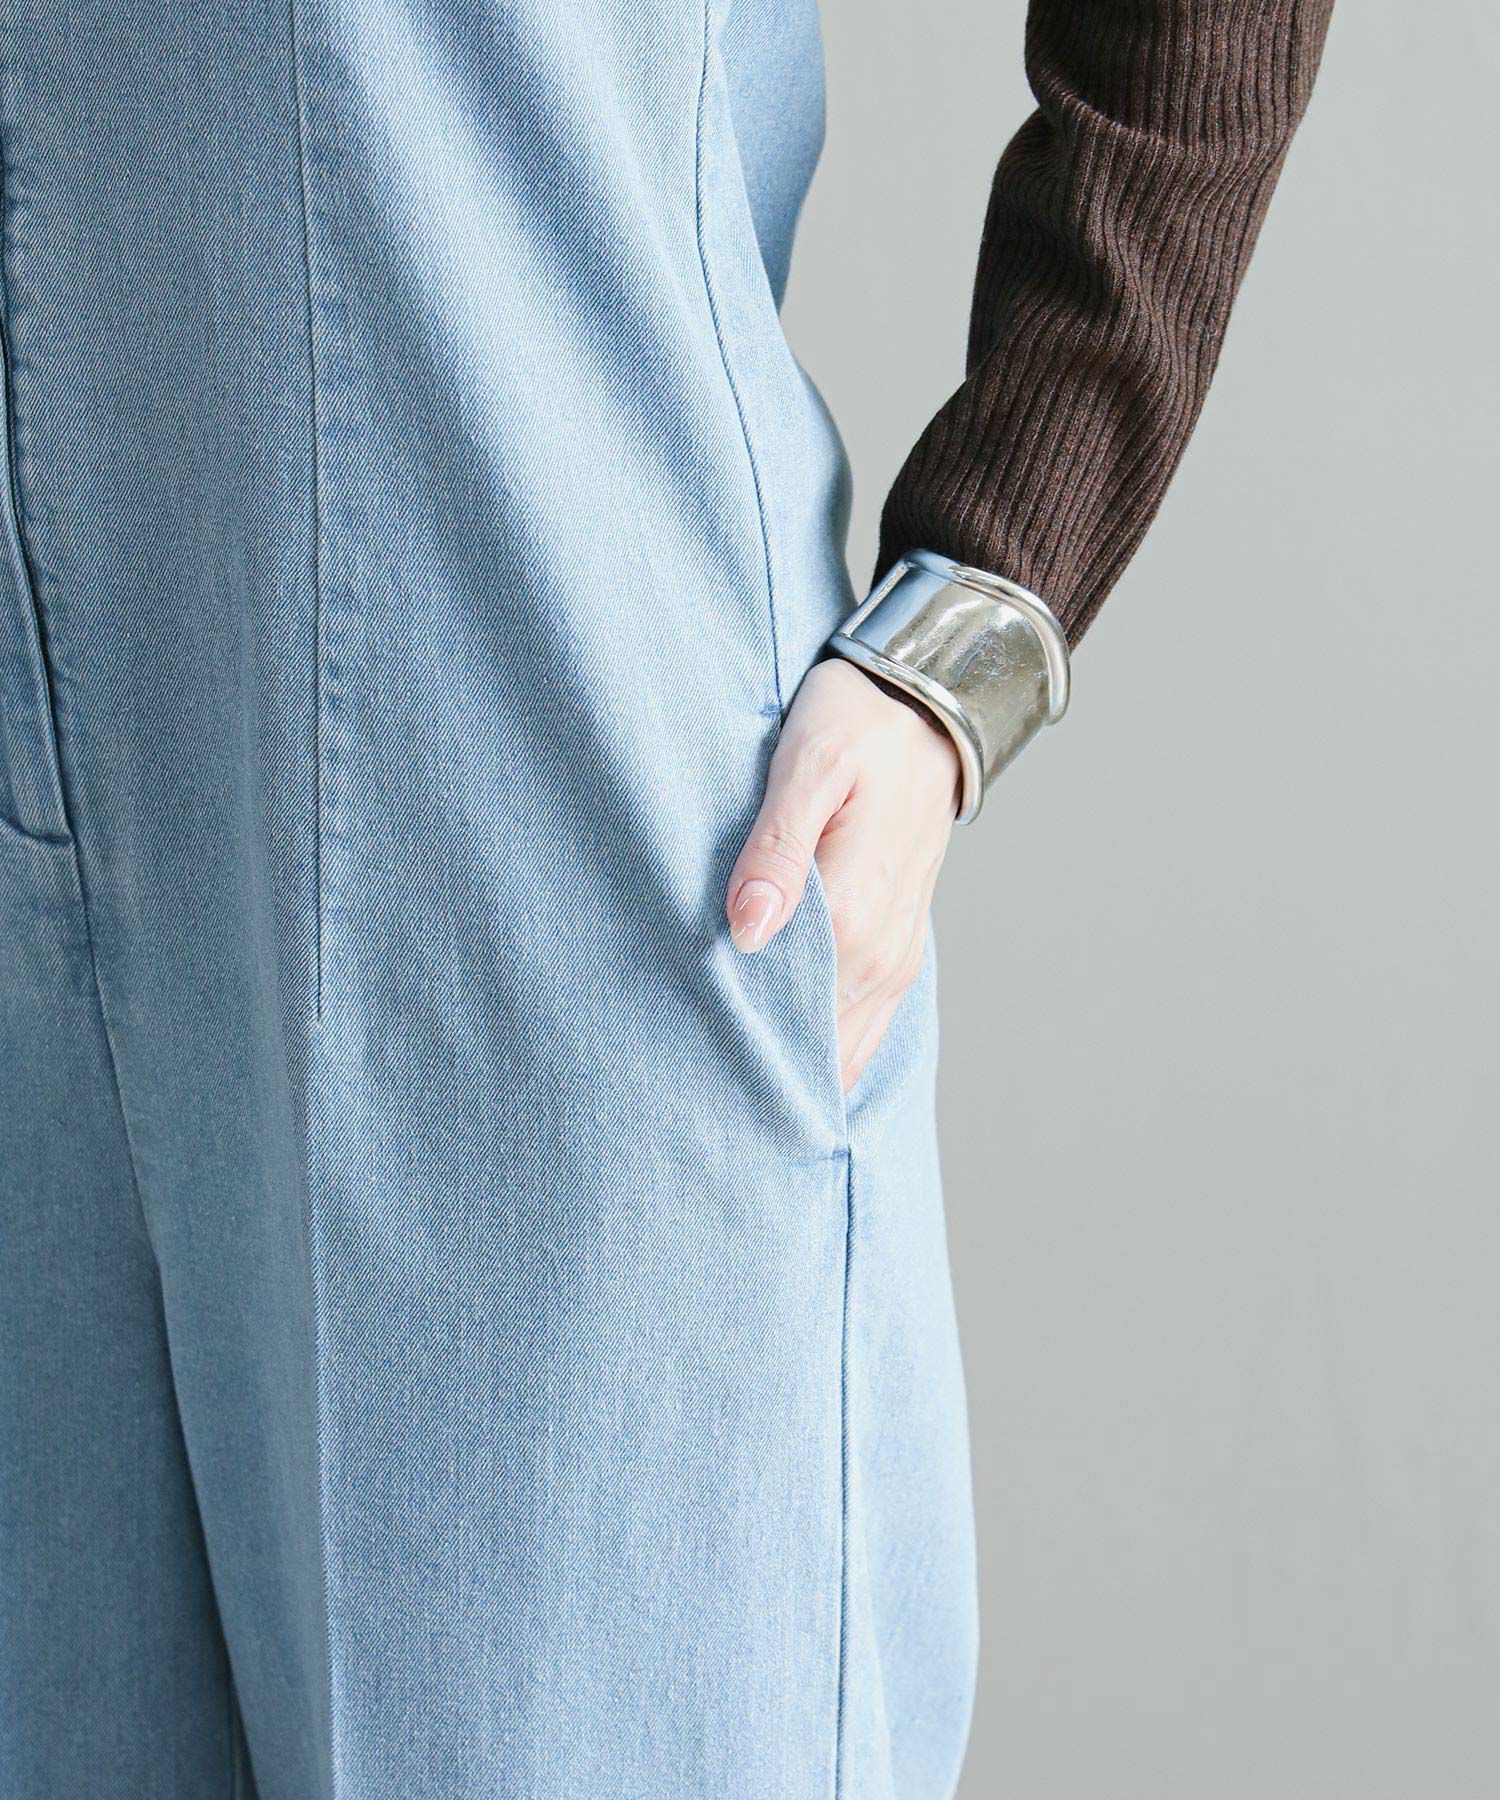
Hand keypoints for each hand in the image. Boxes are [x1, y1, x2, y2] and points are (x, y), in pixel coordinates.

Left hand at [725, 658, 959, 1092]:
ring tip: (724, 1095)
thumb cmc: (859, 725)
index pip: (786, 1015)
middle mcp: (879, 953)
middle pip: (813, 1046)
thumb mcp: (809, 765)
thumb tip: (747, 933)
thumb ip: (777, 850)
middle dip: (757, 1073)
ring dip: (793, 1070)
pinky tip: (782, 1063)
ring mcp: (894, 958)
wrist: (930, 704)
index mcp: (851, 914)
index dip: (733, 1050)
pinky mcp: (897, 950)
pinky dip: (825, 1053)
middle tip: (685, 1100)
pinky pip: (864, 1027)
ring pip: (842, 1049)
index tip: (677, 1076)